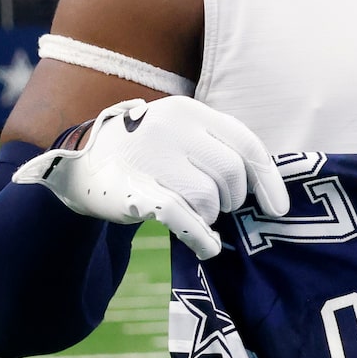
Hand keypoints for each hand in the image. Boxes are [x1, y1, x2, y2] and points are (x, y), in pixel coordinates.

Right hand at [16, 96, 285, 259]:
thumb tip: (269, 189)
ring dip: (209, 215)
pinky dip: (202, 238)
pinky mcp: (133, 190)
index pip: (245, 143)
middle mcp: (170, 128)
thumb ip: (218, 148)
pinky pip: (184, 219)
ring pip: (209, 199)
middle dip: (232, 199)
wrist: (79, 167)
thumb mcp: (181, 135)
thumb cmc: (146, 154)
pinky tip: (207, 247)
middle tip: (217, 205)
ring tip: (193, 212)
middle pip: (231, 175)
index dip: (267, 180)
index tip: (277, 208)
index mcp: (188, 111)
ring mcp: (149, 157)